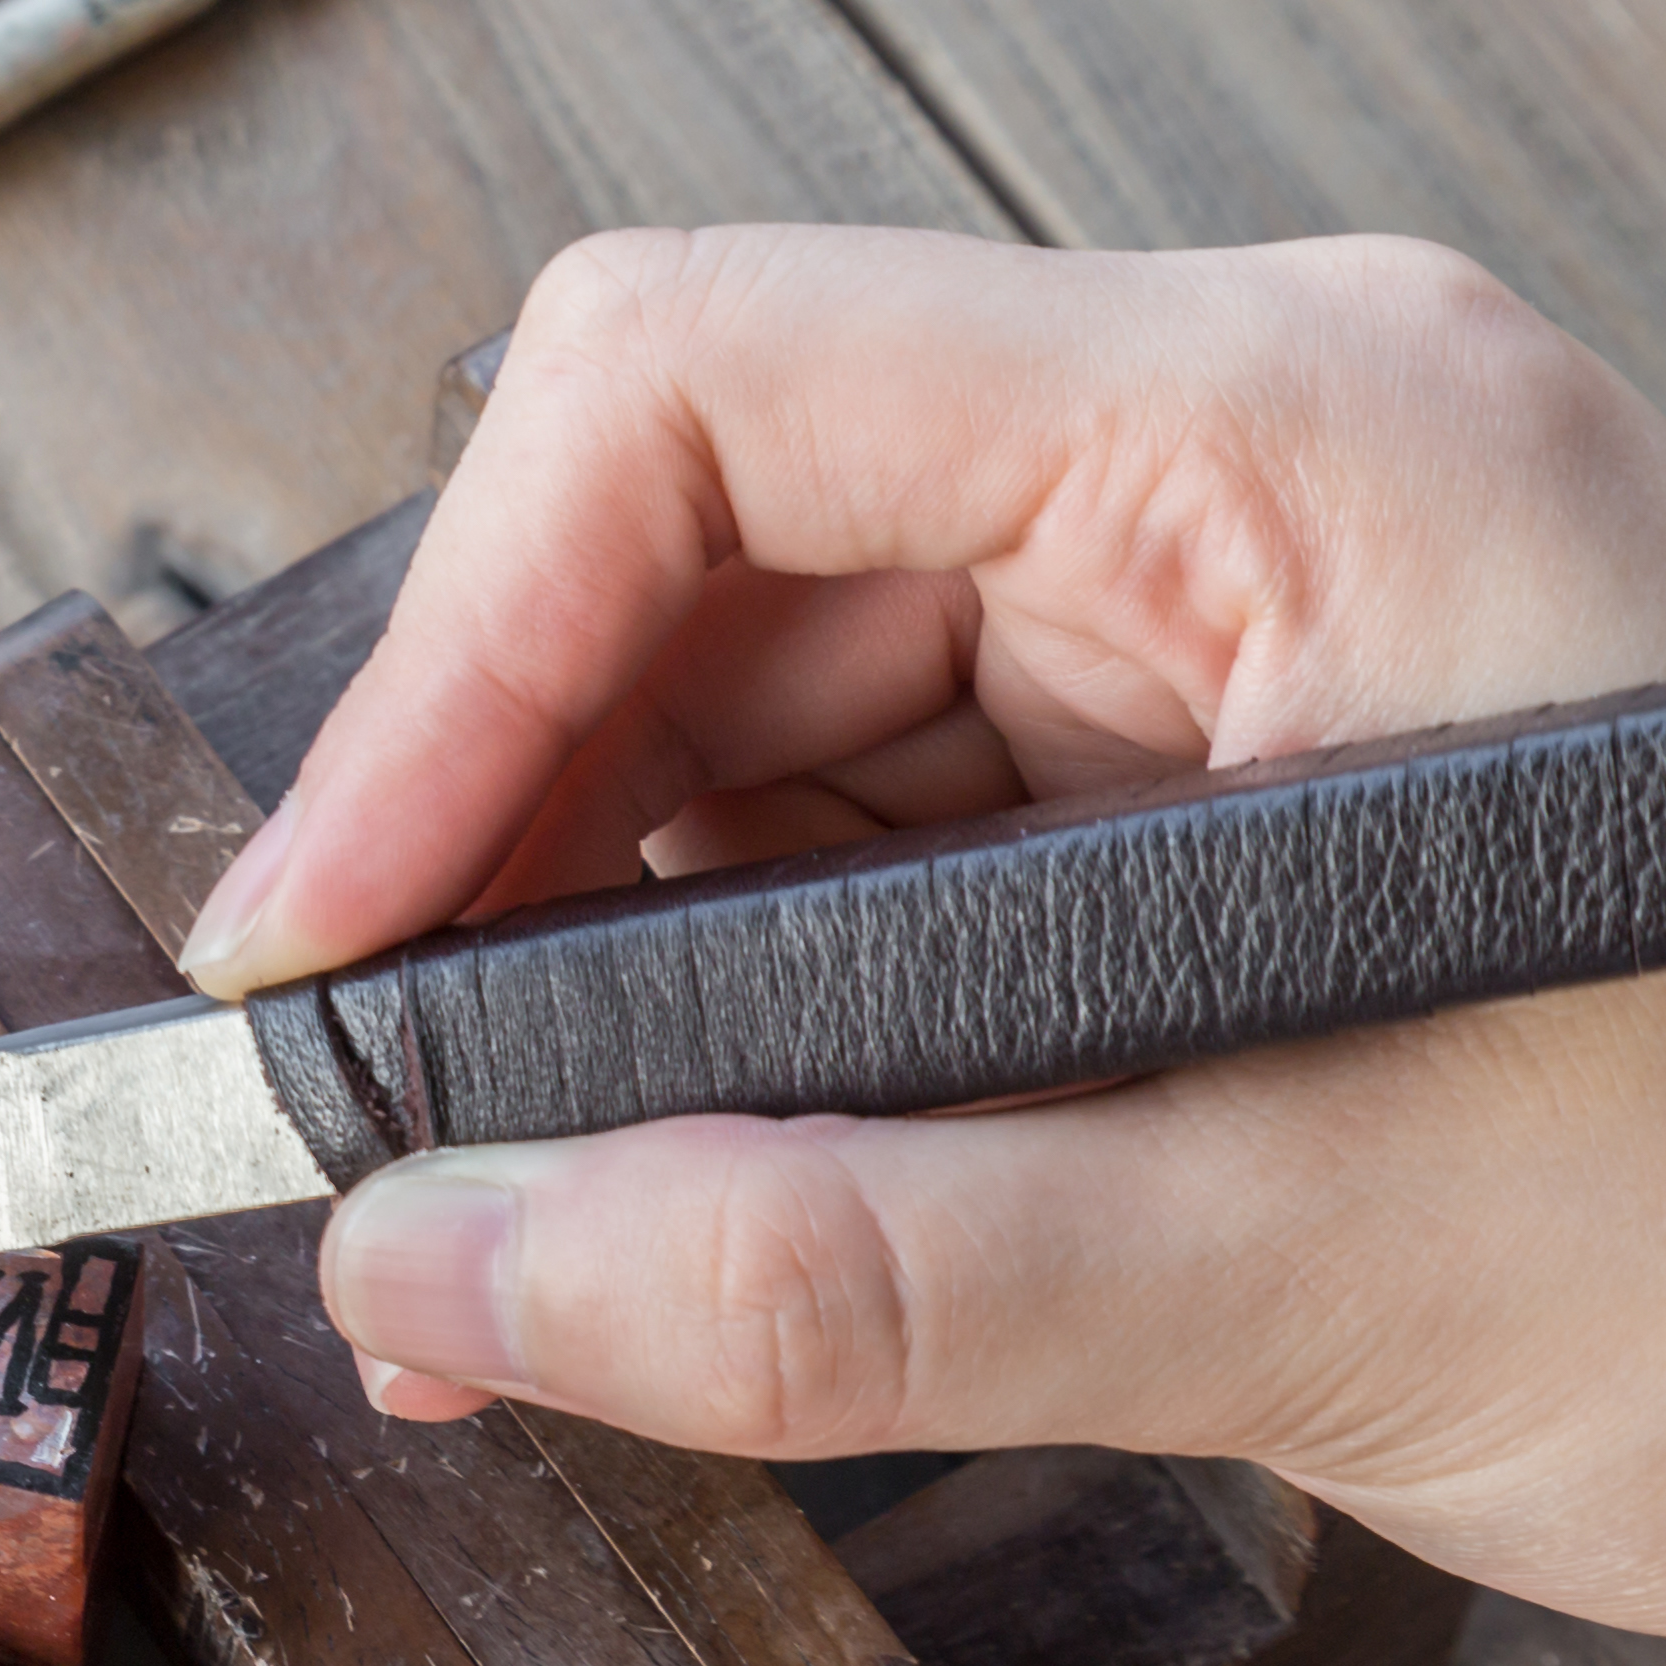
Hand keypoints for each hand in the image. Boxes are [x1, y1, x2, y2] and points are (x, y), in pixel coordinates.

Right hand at [179, 228, 1665, 1651]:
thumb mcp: (1334, 1277)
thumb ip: (842, 1275)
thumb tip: (435, 1272)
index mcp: (1310, 441)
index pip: (706, 388)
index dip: (453, 660)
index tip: (331, 946)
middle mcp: (1248, 473)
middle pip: (689, 550)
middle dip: (497, 850)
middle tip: (375, 1131)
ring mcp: (1228, 628)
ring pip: (745, 719)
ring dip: (592, 972)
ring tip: (508, 1236)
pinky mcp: (1203, 794)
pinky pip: (859, 861)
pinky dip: (725, 1040)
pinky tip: (660, 1216)